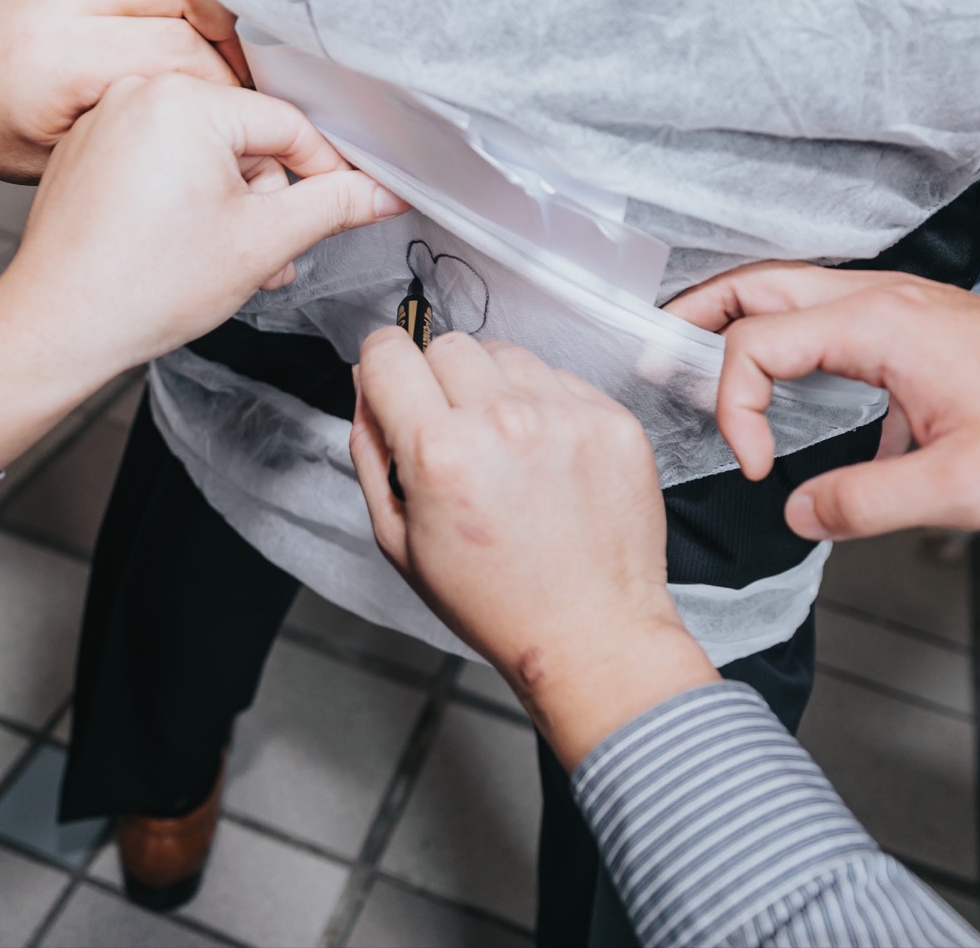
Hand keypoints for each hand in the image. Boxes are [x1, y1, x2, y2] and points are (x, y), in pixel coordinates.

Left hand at [0, 0, 246, 181]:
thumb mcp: (53, 155)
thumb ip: (127, 129)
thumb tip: (206, 123)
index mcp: (56, 61)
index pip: (176, 54)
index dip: (222, 85)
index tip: (237, 115)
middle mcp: (62, 4)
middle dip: (225, 46)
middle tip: (238, 87)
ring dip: (205, 14)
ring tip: (216, 61)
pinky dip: (169, 5)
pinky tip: (173, 42)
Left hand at [0, 75, 407, 467]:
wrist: (57, 324)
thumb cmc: (148, 286)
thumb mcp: (263, 242)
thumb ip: (334, 205)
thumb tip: (385, 192)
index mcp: (185, 99)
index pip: (287, 124)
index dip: (324, 172)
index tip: (346, 207)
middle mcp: (140, 90)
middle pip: (243, 134)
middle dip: (267, 197)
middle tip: (273, 255)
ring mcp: (106, 115)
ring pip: (202, 148)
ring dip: (229, 200)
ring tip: (228, 258)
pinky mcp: (85, 145)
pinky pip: (158, 154)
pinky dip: (183, 192)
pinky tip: (183, 242)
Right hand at [350, 329, 718, 768]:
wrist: (591, 634)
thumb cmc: (494, 602)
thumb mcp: (398, 540)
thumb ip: (371, 450)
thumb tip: (367, 383)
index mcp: (438, 452)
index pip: (389, 352)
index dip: (383, 368)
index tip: (395, 385)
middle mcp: (502, 421)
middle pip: (448, 345)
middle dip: (439, 380)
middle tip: (454, 434)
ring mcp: (565, 416)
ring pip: (507, 354)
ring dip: (495, 387)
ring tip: (506, 450)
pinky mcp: (612, 421)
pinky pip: (561, 379)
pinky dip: (546, 406)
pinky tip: (547, 459)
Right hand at [666, 263, 979, 540]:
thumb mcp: (963, 487)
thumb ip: (866, 503)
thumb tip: (798, 514)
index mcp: (880, 326)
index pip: (757, 343)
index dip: (734, 406)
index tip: (756, 468)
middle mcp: (878, 299)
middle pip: (754, 283)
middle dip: (695, 319)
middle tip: (657, 364)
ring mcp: (895, 303)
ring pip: (786, 288)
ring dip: (734, 320)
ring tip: (693, 363)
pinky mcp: (911, 320)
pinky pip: (821, 310)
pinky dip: (778, 332)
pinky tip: (777, 381)